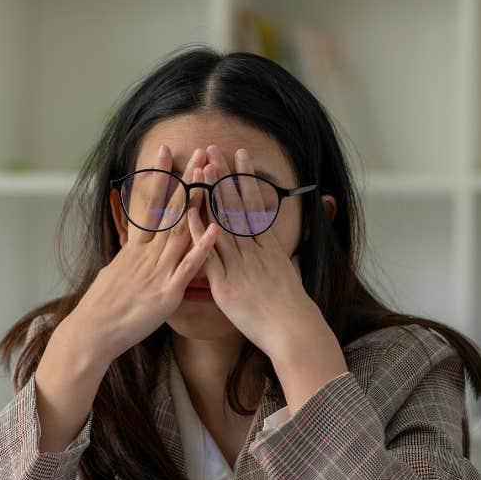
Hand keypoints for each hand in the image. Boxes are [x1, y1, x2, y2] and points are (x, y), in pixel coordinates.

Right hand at [66, 144, 218, 364]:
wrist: (93, 332)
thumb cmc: (103, 307)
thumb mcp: (115, 272)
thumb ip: (130, 257)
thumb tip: (133, 246)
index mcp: (135, 248)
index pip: (149, 204)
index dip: (158, 176)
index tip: (166, 150)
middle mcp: (147, 254)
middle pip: (171, 210)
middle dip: (187, 180)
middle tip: (199, 152)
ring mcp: (158, 271)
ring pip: (182, 231)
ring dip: (199, 203)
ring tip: (211, 177)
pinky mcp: (167, 293)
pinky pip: (188, 267)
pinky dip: (202, 248)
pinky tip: (215, 229)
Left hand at [185, 144, 326, 361]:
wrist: (291, 330)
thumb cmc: (289, 307)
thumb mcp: (285, 273)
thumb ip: (273, 256)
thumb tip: (269, 244)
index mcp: (268, 247)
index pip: (254, 205)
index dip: (245, 179)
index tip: (239, 156)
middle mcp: (253, 251)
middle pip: (236, 207)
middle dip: (224, 177)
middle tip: (214, 149)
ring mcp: (239, 265)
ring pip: (222, 224)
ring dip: (211, 195)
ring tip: (202, 168)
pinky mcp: (225, 284)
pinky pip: (209, 255)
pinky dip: (199, 234)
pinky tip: (189, 213)